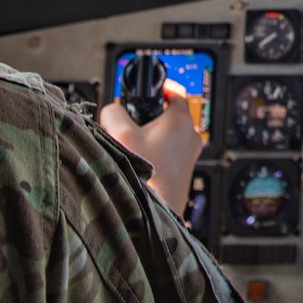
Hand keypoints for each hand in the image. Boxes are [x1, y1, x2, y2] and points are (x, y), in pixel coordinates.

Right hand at [101, 80, 201, 215]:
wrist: (154, 213)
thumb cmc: (146, 177)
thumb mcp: (120, 134)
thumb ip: (113, 112)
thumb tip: (112, 111)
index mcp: (180, 121)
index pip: (175, 93)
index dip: (160, 89)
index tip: (151, 90)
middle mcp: (190, 136)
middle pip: (169, 116)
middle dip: (150, 118)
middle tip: (132, 125)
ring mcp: (189, 156)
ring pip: (168, 137)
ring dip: (151, 138)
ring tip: (133, 149)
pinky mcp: (184, 172)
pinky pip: (169, 154)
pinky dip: (156, 154)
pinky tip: (140, 164)